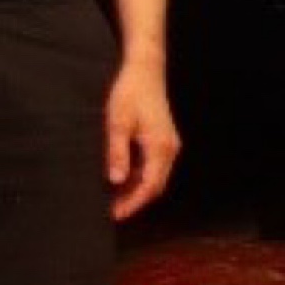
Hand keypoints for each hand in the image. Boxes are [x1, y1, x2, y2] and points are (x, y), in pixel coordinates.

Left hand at [105, 52, 180, 216]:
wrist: (145, 70)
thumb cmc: (129, 93)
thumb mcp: (117, 121)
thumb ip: (117, 152)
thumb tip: (115, 181)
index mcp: (160, 149)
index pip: (148, 186)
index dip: (133, 203)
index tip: (116, 214)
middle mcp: (170, 152)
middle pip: (155, 186)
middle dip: (136, 200)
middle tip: (114, 211)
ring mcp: (170, 146)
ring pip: (156, 177)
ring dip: (139, 189)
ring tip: (117, 198)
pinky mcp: (165, 140)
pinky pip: (155, 167)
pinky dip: (142, 177)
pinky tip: (126, 178)